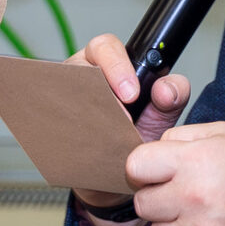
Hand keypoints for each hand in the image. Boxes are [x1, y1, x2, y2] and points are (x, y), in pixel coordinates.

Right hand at [68, 33, 189, 208]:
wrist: (119, 178)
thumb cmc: (138, 139)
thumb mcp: (161, 117)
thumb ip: (173, 96)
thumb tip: (164, 88)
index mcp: (112, 65)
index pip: (106, 47)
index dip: (117, 66)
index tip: (132, 93)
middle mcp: (84, 75)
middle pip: (80, 64)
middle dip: (100, 88)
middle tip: (122, 116)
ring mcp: (64, 97)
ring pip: (63, 90)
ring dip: (82, 110)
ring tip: (103, 133)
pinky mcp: (52, 121)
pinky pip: (50, 117)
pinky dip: (65, 129)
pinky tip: (81, 143)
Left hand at [126, 122, 224, 225]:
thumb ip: (185, 137)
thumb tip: (156, 149)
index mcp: (193, 162)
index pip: (135, 167)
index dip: (143, 166)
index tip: (156, 169)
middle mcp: (191, 199)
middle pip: (141, 204)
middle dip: (154, 196)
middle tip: (176, 191)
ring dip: (168, 223)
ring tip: (194, 212)